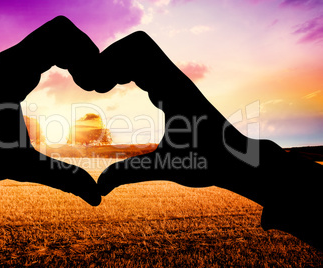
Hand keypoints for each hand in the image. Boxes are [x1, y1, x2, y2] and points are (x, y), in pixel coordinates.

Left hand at [0, 16, 100, 205]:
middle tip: (94, 85)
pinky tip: (75, 83)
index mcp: (14, 71)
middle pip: (63, 30)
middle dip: (87, 53)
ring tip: (87, 84)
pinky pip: (47, 49)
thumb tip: (97, 197)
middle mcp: (12, 59)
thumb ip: (62, 178)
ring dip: (78, 55)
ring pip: (55, 36)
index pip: (61, 35)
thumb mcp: (21, 167)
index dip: (87, 56)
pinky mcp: (12, 69)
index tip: (94, 87)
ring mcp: (11, 61)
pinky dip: (68, 59)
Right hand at [72, 31, 288, 205]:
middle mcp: (174, 79)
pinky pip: (147, 65)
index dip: (108, 63)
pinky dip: (128, 69)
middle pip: (136, 44)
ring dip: (118, 63)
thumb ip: (130, 173)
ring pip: (142, 52)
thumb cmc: (209, 163)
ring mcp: (174, 82)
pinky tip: (120, 88)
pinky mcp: (173, 88)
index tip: (96, 89)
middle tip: (97, 86)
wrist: (237, 159)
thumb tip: (100, 187)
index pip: (136, 52)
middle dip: (110, 59)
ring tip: (103, 86)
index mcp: (173, 91)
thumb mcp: (166, 167)